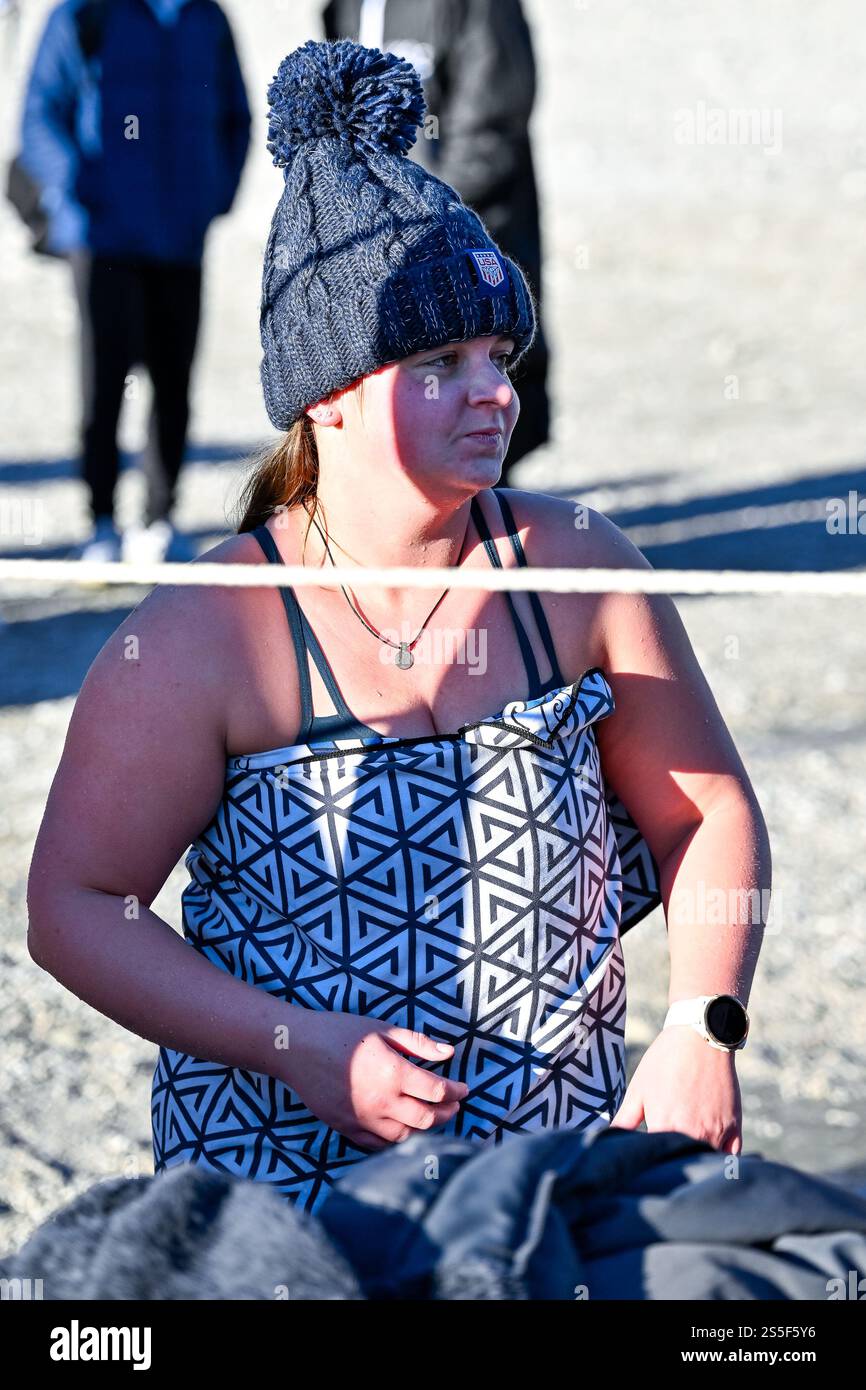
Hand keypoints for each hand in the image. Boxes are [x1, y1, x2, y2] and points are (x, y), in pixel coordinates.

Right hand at [277, 1010, 469, 1151]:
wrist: (297, 1048)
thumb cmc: (340, 1032)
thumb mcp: (382, 1029)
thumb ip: (418, 1043)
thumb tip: (449, 1052)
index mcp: (393, 1074)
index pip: (437, 1091)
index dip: (455, 1091)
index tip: (465, 1088)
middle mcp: (381, 1102)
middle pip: (426, 1118)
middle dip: (447, 1113)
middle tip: (455, 1105)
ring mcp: (363, 1120)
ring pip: (405, 1136)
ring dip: (425, 1129)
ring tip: (433, 1117)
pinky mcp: (347, 1129)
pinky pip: (379, 1144)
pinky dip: (398, 1140)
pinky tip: (405, 1130)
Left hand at [610, 1025, 742, 1153]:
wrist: (701, 1035)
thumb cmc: (665, 1060)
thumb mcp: (638, 1088)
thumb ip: (624, 1118)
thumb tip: (608, 1138)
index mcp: (665, 1126)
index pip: (658, 1160)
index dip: (651, 1164)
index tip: (647, 1163)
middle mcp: (694, 1132)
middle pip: (685, 1164)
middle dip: (675, 1167)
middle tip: (666, 1165)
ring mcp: (717, 1131)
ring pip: (708, 1162)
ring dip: (698, 1163)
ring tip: (687, 1162)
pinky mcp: (735, 1125)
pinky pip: (732, 1156)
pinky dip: (721, 1159)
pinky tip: (710, 1155)